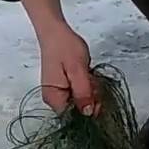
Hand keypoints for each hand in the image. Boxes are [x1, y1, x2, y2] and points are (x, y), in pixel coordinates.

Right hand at [14, 0, 97, 115]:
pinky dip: (86, 85)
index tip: (95, 93)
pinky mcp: (64, 86)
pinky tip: (86, 74)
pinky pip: (79, 92)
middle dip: (91, 96)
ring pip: (81, 100)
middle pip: (79, 110)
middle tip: (91, 78)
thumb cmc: (64, 47)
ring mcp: (58, 92)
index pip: (74, 117)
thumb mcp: (77, 70)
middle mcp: (53, 99)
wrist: (55, 31)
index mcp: (53, 98)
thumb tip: (87, 113)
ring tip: (88, 73)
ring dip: (90, 89)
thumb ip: (83, 92)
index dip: (89, 109)